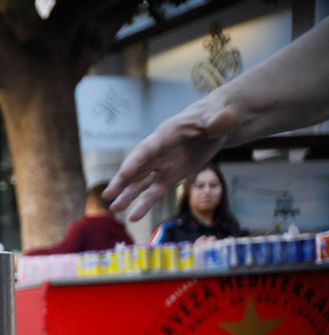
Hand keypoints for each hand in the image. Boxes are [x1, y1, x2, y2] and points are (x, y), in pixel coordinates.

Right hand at [105, 100, 238, 221]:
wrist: (215, 126)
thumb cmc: (213, 118)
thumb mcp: (217, 117)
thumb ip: (218, 121)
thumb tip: (225, 119)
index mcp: (164, 135)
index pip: (146, 150)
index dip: (134, 162)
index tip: (123, 174)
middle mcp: (158, 153)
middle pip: (136, 168)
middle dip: (122, 182)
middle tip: (109, 195)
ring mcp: (162, 166)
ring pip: (141, 183)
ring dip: (128, 196)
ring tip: (115, 210)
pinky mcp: (169, 178)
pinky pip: (154, 193)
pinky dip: (144, 204)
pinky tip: (133, 216)